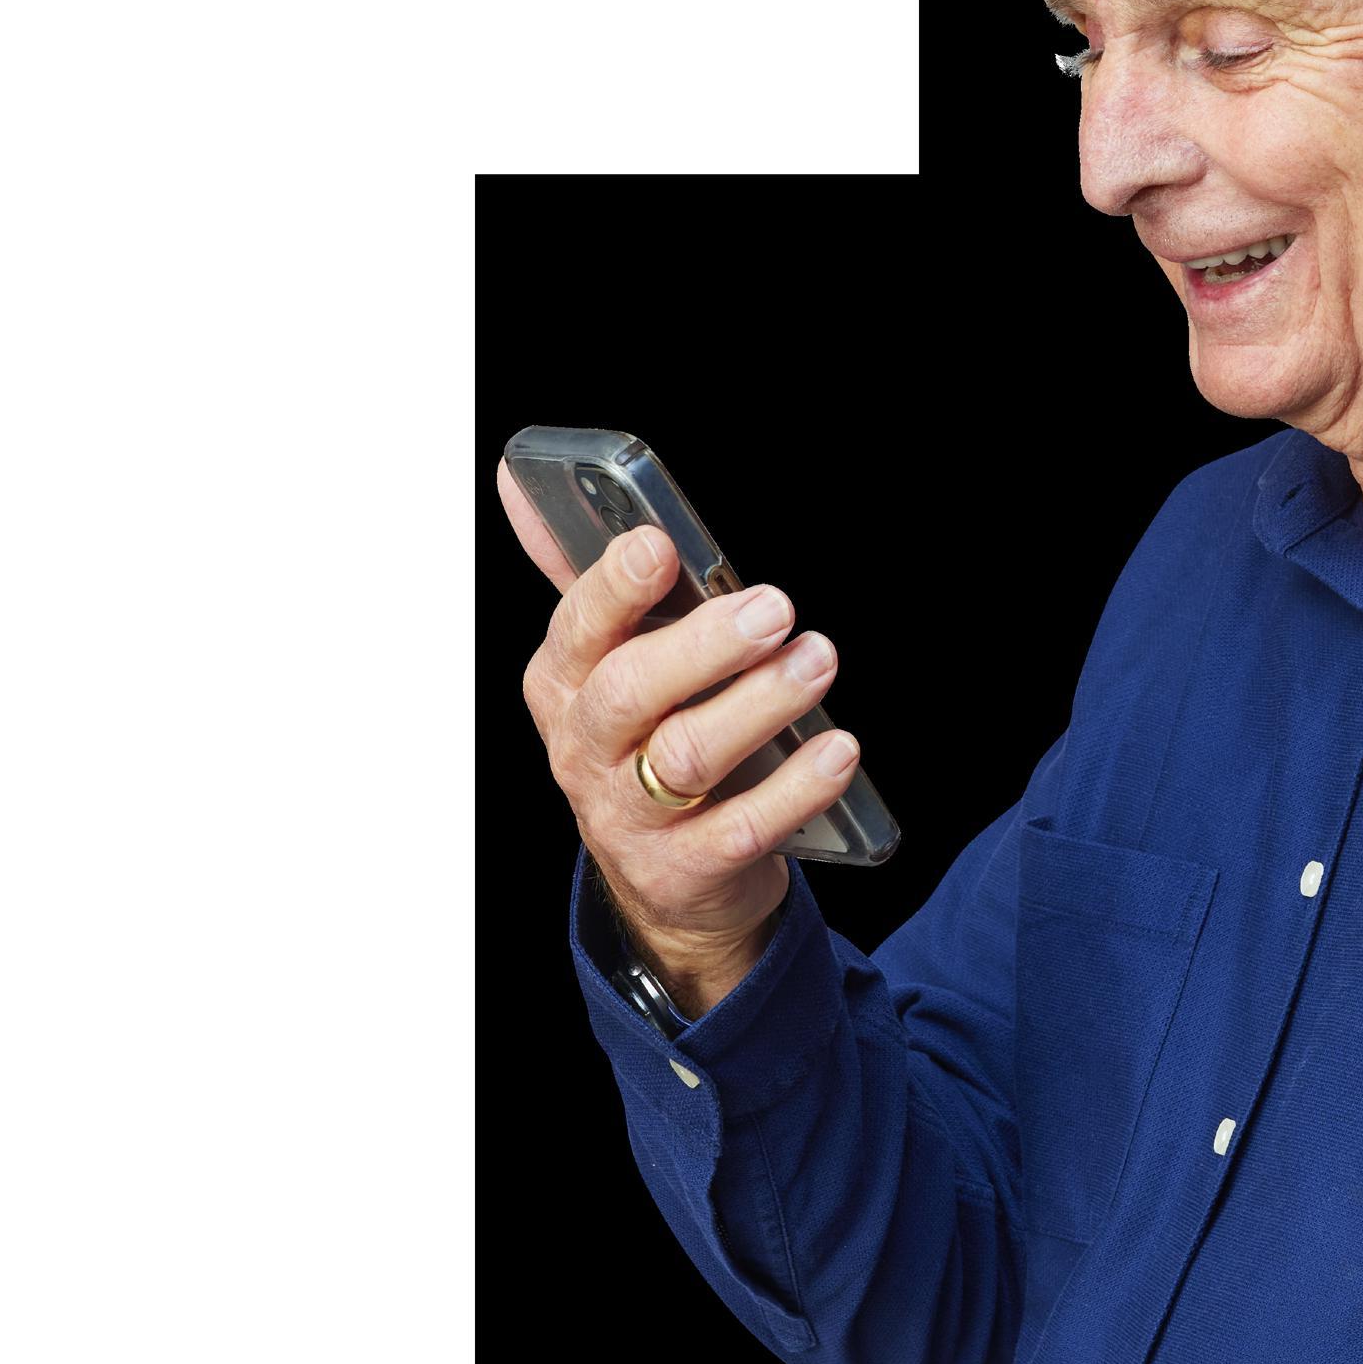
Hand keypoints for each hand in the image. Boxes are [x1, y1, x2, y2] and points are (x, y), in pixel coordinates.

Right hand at [499, 460, 860, 1009]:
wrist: (666, 879)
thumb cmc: (645, 741)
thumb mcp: (609, 665)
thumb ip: (593, 582)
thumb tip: (524, 484)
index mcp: (562, 684)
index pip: (578, 628)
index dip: (615, 587)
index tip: (660, 545)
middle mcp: (585, 749)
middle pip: (630, 692)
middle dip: (704, 644)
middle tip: (776, 605)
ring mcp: (628, 816)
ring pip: (686, 757)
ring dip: (760, 703)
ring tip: (819, 660)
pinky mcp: (682, 870)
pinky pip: (741, 828)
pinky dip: (796, 787)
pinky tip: (838, 749)